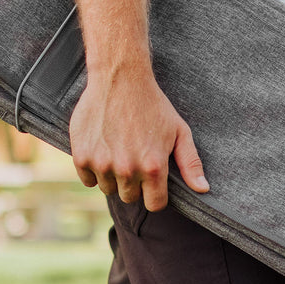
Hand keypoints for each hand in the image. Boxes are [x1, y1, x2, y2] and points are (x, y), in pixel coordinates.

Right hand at [68, 65, 209, 211]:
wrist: (120, 79)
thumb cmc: (154, 105)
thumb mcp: (179, 132)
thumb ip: (191, 163)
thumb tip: (202, 190)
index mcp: (153, 167)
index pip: (154, 204)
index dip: (155, 194)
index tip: (153, 182)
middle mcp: (127, 169)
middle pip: (130, 197)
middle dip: (134, 183)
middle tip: (134, 156)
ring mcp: (103, 164)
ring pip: (108, 188)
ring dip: (113, 176)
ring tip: (118, 149)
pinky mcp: (82, 157)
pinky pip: (88, 180)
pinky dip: (93, 169)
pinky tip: (102, 148)